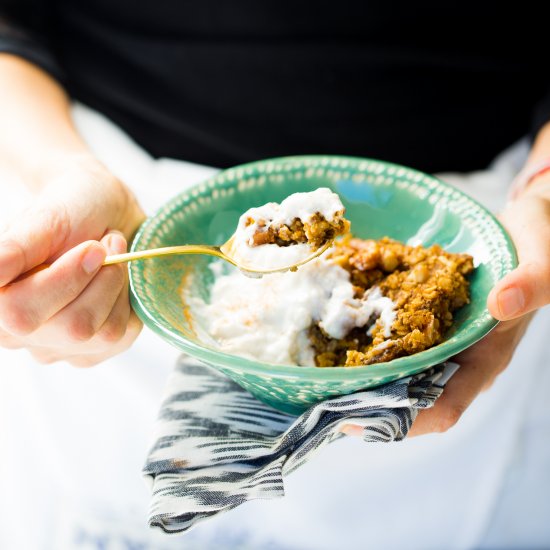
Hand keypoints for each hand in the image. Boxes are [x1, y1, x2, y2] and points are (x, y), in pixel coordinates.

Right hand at [0, 156, 145, 365]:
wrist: (106, 215)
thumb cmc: (72, 209)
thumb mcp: (45, 218)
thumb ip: (16, 248)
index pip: (21, 313)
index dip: (65, 280)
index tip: (92, 247)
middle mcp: (19, 332)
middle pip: (73, 327)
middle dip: (103, 279)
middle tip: (106, 245)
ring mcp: (57, 345)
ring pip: (103, 333)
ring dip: (118, 285)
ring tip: (112, 256)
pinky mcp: (94, 351)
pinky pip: (123, 335)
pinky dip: (129, 301)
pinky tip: (117, 282)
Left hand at [342, 174, 549, 437]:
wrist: (527, 228)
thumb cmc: (541, 245)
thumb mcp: (544, 258)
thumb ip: (531, 282)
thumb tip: (500, 304)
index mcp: (486, 358)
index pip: (444, 409)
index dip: (402, 421)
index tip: (355, 420)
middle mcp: (459, 356)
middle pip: (408, 396)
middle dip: (367, 401)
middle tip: (320, 397)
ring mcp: (441, 339)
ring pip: (397, 369)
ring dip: (362, 373)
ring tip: (319, 370)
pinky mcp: (428, 318)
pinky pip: (395, 336)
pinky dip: (369, 337)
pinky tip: (339, 328)